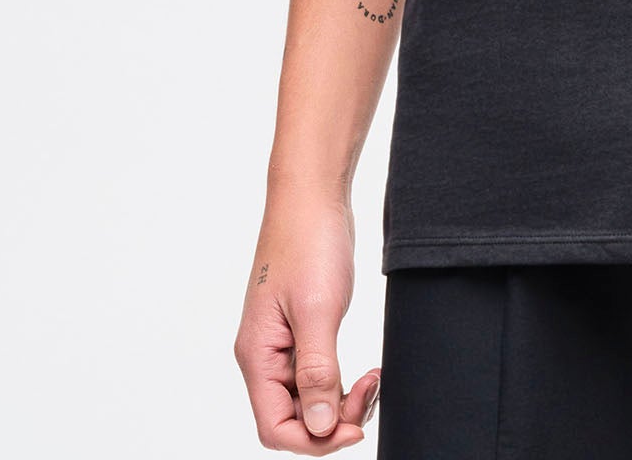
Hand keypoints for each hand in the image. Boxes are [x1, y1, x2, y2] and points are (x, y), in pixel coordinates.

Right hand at [234, 191, 381, 449]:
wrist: (313, 196)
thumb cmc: (308, 242)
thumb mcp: (317, 310)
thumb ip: (317, 371)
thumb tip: (320, 427)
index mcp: (258, 355)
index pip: (274, 428)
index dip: (313, 439)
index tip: (353, 426)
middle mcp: (265, 356)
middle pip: (293, 419)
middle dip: (333, 420)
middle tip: (371, 392)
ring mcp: (283, 344)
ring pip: (307, 399)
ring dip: (340, 402)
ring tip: (373, 381)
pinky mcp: (302, 330)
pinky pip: (317, 374)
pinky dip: (341, 381)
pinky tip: (366, 372)